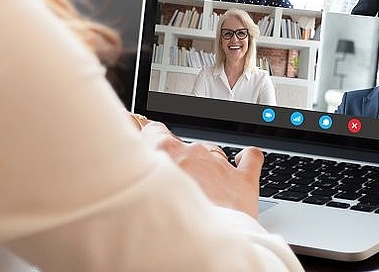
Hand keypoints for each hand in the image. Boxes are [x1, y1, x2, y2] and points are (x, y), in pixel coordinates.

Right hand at [138, 120, 263, 217]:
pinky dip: (245, 158)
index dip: (150, 137)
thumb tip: (128, 164)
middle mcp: (193, 152)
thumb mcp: (141, 192)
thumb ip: (138, 172)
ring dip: (206, 165)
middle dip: (178, 161)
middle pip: (182, 145)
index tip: (145, 144)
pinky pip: (249, 157)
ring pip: (211, 152)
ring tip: (200, 190)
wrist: (201, 249)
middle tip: (172, 183)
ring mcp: (219, 164)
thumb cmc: (168, 225)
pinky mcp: (243, 179)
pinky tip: (241, 160)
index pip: (152, 130)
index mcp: (164, 150)